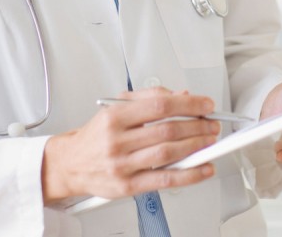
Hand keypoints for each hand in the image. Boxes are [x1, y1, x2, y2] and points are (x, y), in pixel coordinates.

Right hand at [41, 88, 219, 202]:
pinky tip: (203, 168)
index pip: (160, 105)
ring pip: (167, 153)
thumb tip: (181, 96)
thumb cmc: (95, 136)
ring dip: (196, 146)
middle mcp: (118, 140)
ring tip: (210, 141)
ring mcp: (122, 164)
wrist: (69, 165)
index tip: (205, 105)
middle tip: (212, 124)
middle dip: (197, 126)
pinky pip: (164, 179)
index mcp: (115, 117)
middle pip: (167, 129)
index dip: (189, 104)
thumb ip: (149, 98)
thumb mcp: (115, 107)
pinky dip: (189, 174)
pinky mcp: (127, 186)